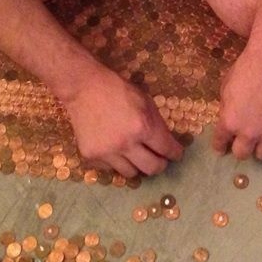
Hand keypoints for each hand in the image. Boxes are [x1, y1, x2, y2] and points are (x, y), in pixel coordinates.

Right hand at [63, 70, 182, 177]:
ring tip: (135, 155)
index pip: (166, 149)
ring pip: (131, 173)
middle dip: (160, 164)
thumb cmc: (118, 90)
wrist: (84, 88)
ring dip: (137, 165)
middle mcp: (126, 144)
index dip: (175, 153)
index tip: (176, 155)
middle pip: (152, 169)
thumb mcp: (145, 101)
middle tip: (159, 159)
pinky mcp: (91, 157)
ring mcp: (107, 153)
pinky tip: (114, 149)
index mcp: (143, 127)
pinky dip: (116, 162)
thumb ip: (156, 123)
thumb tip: (166, 143)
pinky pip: (110, 169)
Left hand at [212, 42, 261, 160]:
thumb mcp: (225, 88)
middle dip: (241, 147)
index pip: (220, 144)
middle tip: (245, 139)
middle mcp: (249, 133)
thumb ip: (226, 110)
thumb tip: (228, 122)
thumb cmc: (246, 68)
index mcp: (229, 122)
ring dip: (261, 147)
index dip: (220, 145)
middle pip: (241, 154)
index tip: (222, 146)